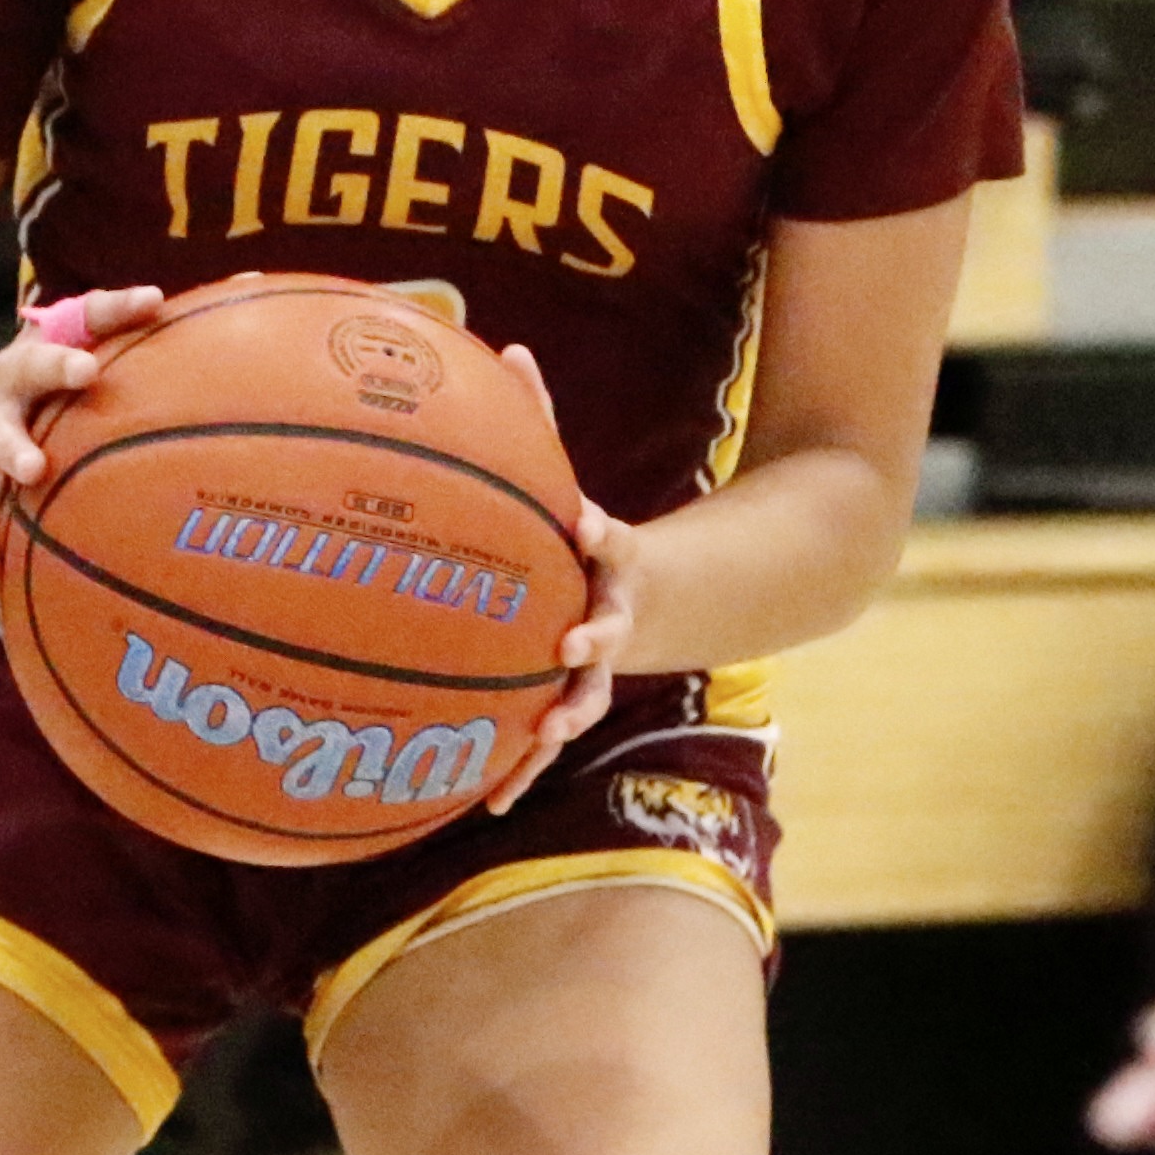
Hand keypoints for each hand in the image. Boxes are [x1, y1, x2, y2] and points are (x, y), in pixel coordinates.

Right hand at [0, 284, 164, 586]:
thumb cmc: (58, 391)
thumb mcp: (88, 360)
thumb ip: (149, 353)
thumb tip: (244, 305)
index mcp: (52, 345)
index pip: (89, 315)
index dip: (120, 307)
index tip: (154, 301)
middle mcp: (14, 379)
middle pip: (33, 364)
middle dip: (59, 366)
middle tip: (88, 371)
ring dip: (14, 449)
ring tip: (31, 468)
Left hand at [480, 343, 631, 813]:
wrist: (664, 602)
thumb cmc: (590, 536)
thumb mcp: (572, 478)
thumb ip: (541, 418)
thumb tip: (504, 347)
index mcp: (611, 559)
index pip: (612, 541)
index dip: (600, 534)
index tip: (584, 524)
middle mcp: (613, 616)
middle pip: (610, 630)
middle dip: (593, 641)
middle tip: (573, 646)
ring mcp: (602, 666)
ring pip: (587, 696)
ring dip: (565, 716)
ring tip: (543, 736)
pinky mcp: (578, 700)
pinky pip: (547, 739)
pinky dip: (523, 770)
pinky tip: (490, 806)